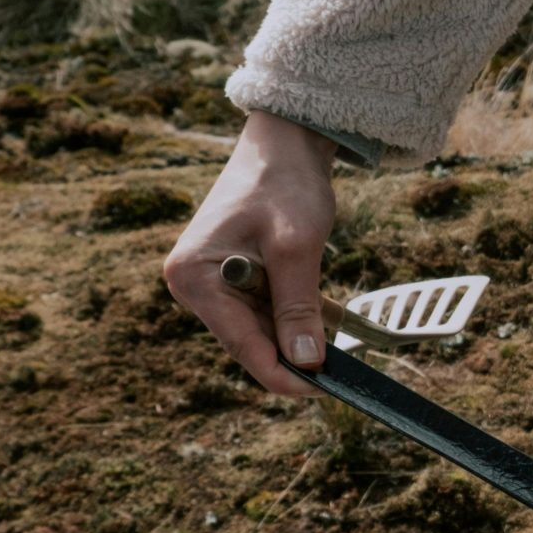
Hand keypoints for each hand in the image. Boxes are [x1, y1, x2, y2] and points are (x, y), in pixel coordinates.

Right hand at [163, 112, 339, 397]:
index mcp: (193, 276)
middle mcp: (192, 283)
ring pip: (259, 329)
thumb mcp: (297, 248)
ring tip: (337, 338)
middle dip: (291, 354)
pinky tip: (324, 319)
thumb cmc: (286, 184)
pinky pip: (264, 311)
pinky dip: (294, 317)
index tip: (321, 390)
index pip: (240, 344)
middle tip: (340, 371)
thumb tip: (306, 363)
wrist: (285, 142)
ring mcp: (210, 281)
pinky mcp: (231, 277)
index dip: (282, 374)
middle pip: (248, 340)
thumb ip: (298, 308)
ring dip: (296, 334)